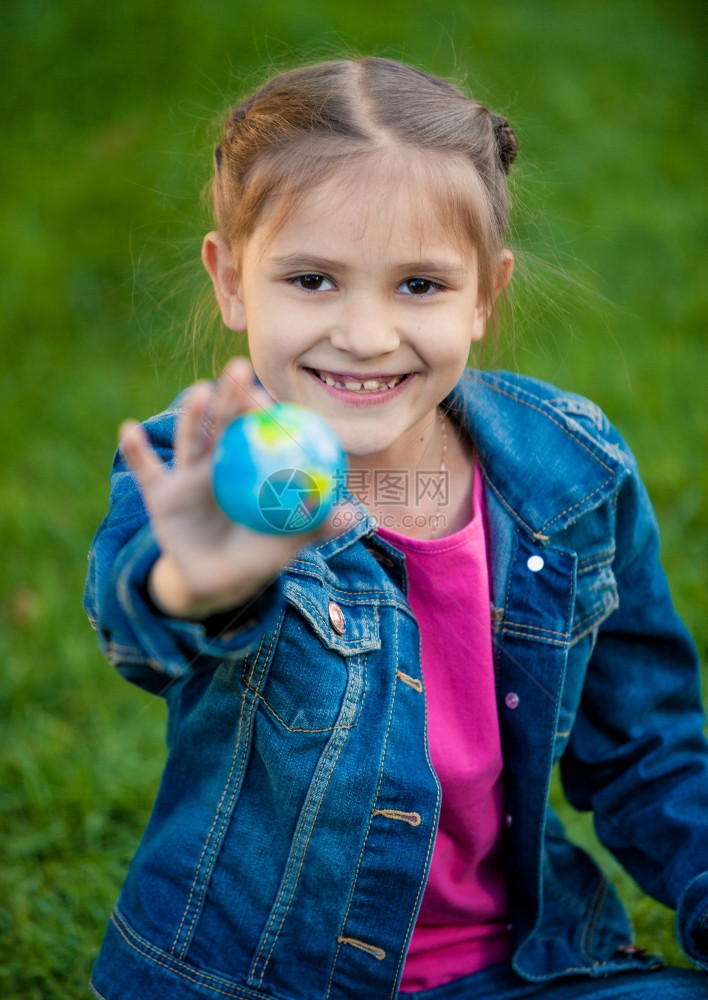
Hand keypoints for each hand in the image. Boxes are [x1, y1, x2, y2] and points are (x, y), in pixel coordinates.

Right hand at [119, 358, 330, 619]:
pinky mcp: (160, 493)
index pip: (258, 430)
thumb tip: (355, 514)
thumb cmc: (257, 556)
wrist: (216, 583)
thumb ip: (315, 527)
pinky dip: (135, 450)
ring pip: (190, 439)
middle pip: (224, 423)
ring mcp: (188, 475)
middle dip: (231, 395)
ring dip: (192, 415)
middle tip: (240, 370)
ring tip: (198, 393)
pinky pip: (145, 469)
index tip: (269, 395)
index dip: (263, 409)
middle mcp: (218, 462)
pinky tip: (129, 429)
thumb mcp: (286, 543)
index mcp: (249, 467)